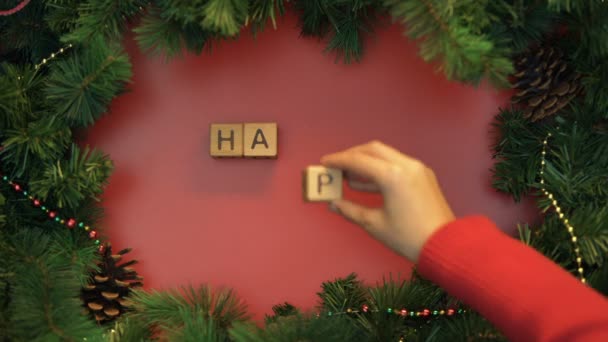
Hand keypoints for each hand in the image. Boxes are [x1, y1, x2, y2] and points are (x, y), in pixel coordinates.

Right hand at [321, 141, 454, 261]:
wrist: (445, 245)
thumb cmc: (408, 237)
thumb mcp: (374, 224)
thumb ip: (350, 210)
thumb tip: (333, 204)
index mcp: (392, 175)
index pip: (358, 160)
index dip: (338, 161)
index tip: (324, 163)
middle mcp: (405, 165)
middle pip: (372, 150)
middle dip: (352, 156)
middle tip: (337, 167)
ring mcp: (417, 168)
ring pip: (385, 155)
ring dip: (366, 162)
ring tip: (348, 176)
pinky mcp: (424, 176)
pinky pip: (397, 164)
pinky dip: (380, 169)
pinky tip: (367, 183)